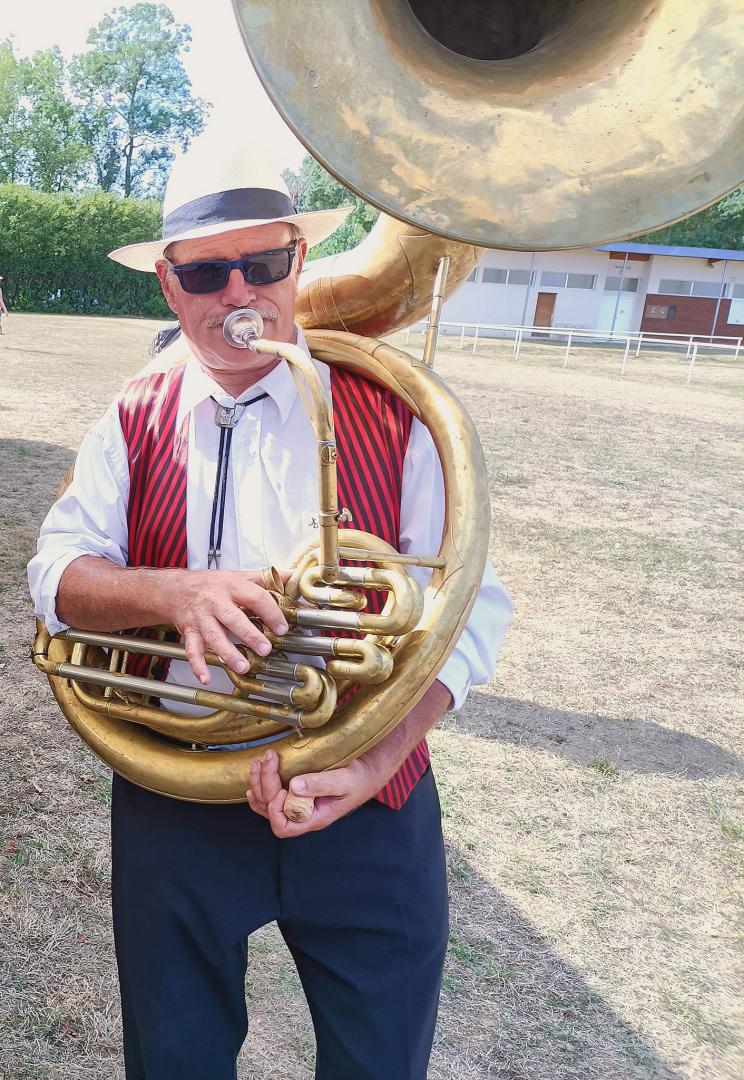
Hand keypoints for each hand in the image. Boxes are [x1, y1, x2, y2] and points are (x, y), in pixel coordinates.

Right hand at [165, 569, 288, 684]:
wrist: (174, 589)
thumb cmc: (210, 584)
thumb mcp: (236, 575)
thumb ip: (263, 578)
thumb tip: (290, 576)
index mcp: (231, 586)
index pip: (254, 597)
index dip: (270, 612)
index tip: (282, 627)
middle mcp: (215, 601)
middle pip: (233, 618)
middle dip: (249, 635)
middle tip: (265, 649)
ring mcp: (201, 617)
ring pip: (213, 636)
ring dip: (228, 653)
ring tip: (243, 667)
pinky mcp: (189, 631)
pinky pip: (192, 649)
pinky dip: (197, 665)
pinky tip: (206, 677)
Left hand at [246, 749, 383, 836]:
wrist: (365, 773)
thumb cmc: (357, 780)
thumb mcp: (343, 781)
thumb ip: (320, 784)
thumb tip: (294, 786)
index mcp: (313, 818)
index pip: (283, 826)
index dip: (275, 809)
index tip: (282, 787)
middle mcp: (301, 815)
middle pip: (270, 811)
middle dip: (264, 785)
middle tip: (267, 760)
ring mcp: (296, 804)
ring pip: (266, 804)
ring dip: (258, 784)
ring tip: (257, 764)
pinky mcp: (295, 792)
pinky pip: (271, 796)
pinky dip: (261, 786)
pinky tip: (258, 775)